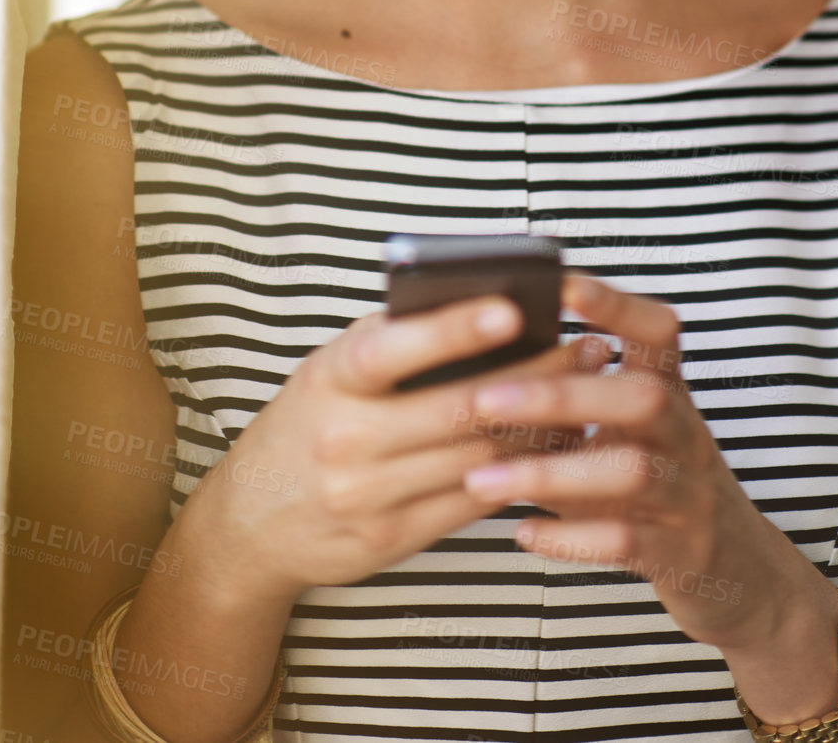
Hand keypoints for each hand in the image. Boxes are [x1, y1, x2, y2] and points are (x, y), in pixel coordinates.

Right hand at [178, 293, 610, 610]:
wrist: (249, 522)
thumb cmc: (307, 420)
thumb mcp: (330, 369)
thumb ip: (390, 339)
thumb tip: (478, 300)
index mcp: (330, 380)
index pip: (392, 349)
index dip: (453, 329)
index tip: (513, 307)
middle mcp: (345, 439)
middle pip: (458, 409)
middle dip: (536, 376)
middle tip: (588, 348)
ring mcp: (368, 495)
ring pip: (477, 458)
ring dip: (542, 426)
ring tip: (588, 394)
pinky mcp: (391, 538)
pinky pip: (471, 502)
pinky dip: (520, 472)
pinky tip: (555, 447)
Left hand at [459, 270, 837, 663]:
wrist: (738, 574)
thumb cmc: (657, 488)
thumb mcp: (627, 436)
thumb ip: (573, 403)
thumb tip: (487, 368)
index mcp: (670, 394)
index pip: (658, 330)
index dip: (615, 303)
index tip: (561, 284)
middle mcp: (686, 436)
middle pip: (642, 396)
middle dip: (562, 394)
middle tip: (484, 399)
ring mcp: (690, 496)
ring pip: (632, 470)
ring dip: (549, 473)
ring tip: (483, 478)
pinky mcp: (683, 554)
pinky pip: (629, 542)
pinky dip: (572, 538)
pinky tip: (524, 532)